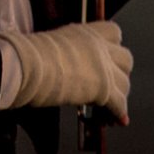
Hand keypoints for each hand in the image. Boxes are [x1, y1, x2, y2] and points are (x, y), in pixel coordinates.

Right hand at [0, 21, 133, 122]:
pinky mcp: (104, 88)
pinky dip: (118, 113)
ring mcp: (105, 67)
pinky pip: (119, 104)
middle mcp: (101, 46)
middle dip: (119, 74)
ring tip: (108, 110)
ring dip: (118, 96)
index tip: (106, 60)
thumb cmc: (29, 56)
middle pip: (125, 60)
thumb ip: (67, 53)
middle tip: (108, 87)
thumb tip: (64, 68)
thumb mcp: (53, 45)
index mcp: (88, 33)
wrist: (28, 64)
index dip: (112, 48)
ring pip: (124, 84)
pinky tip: (117, 121)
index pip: (114, 33)